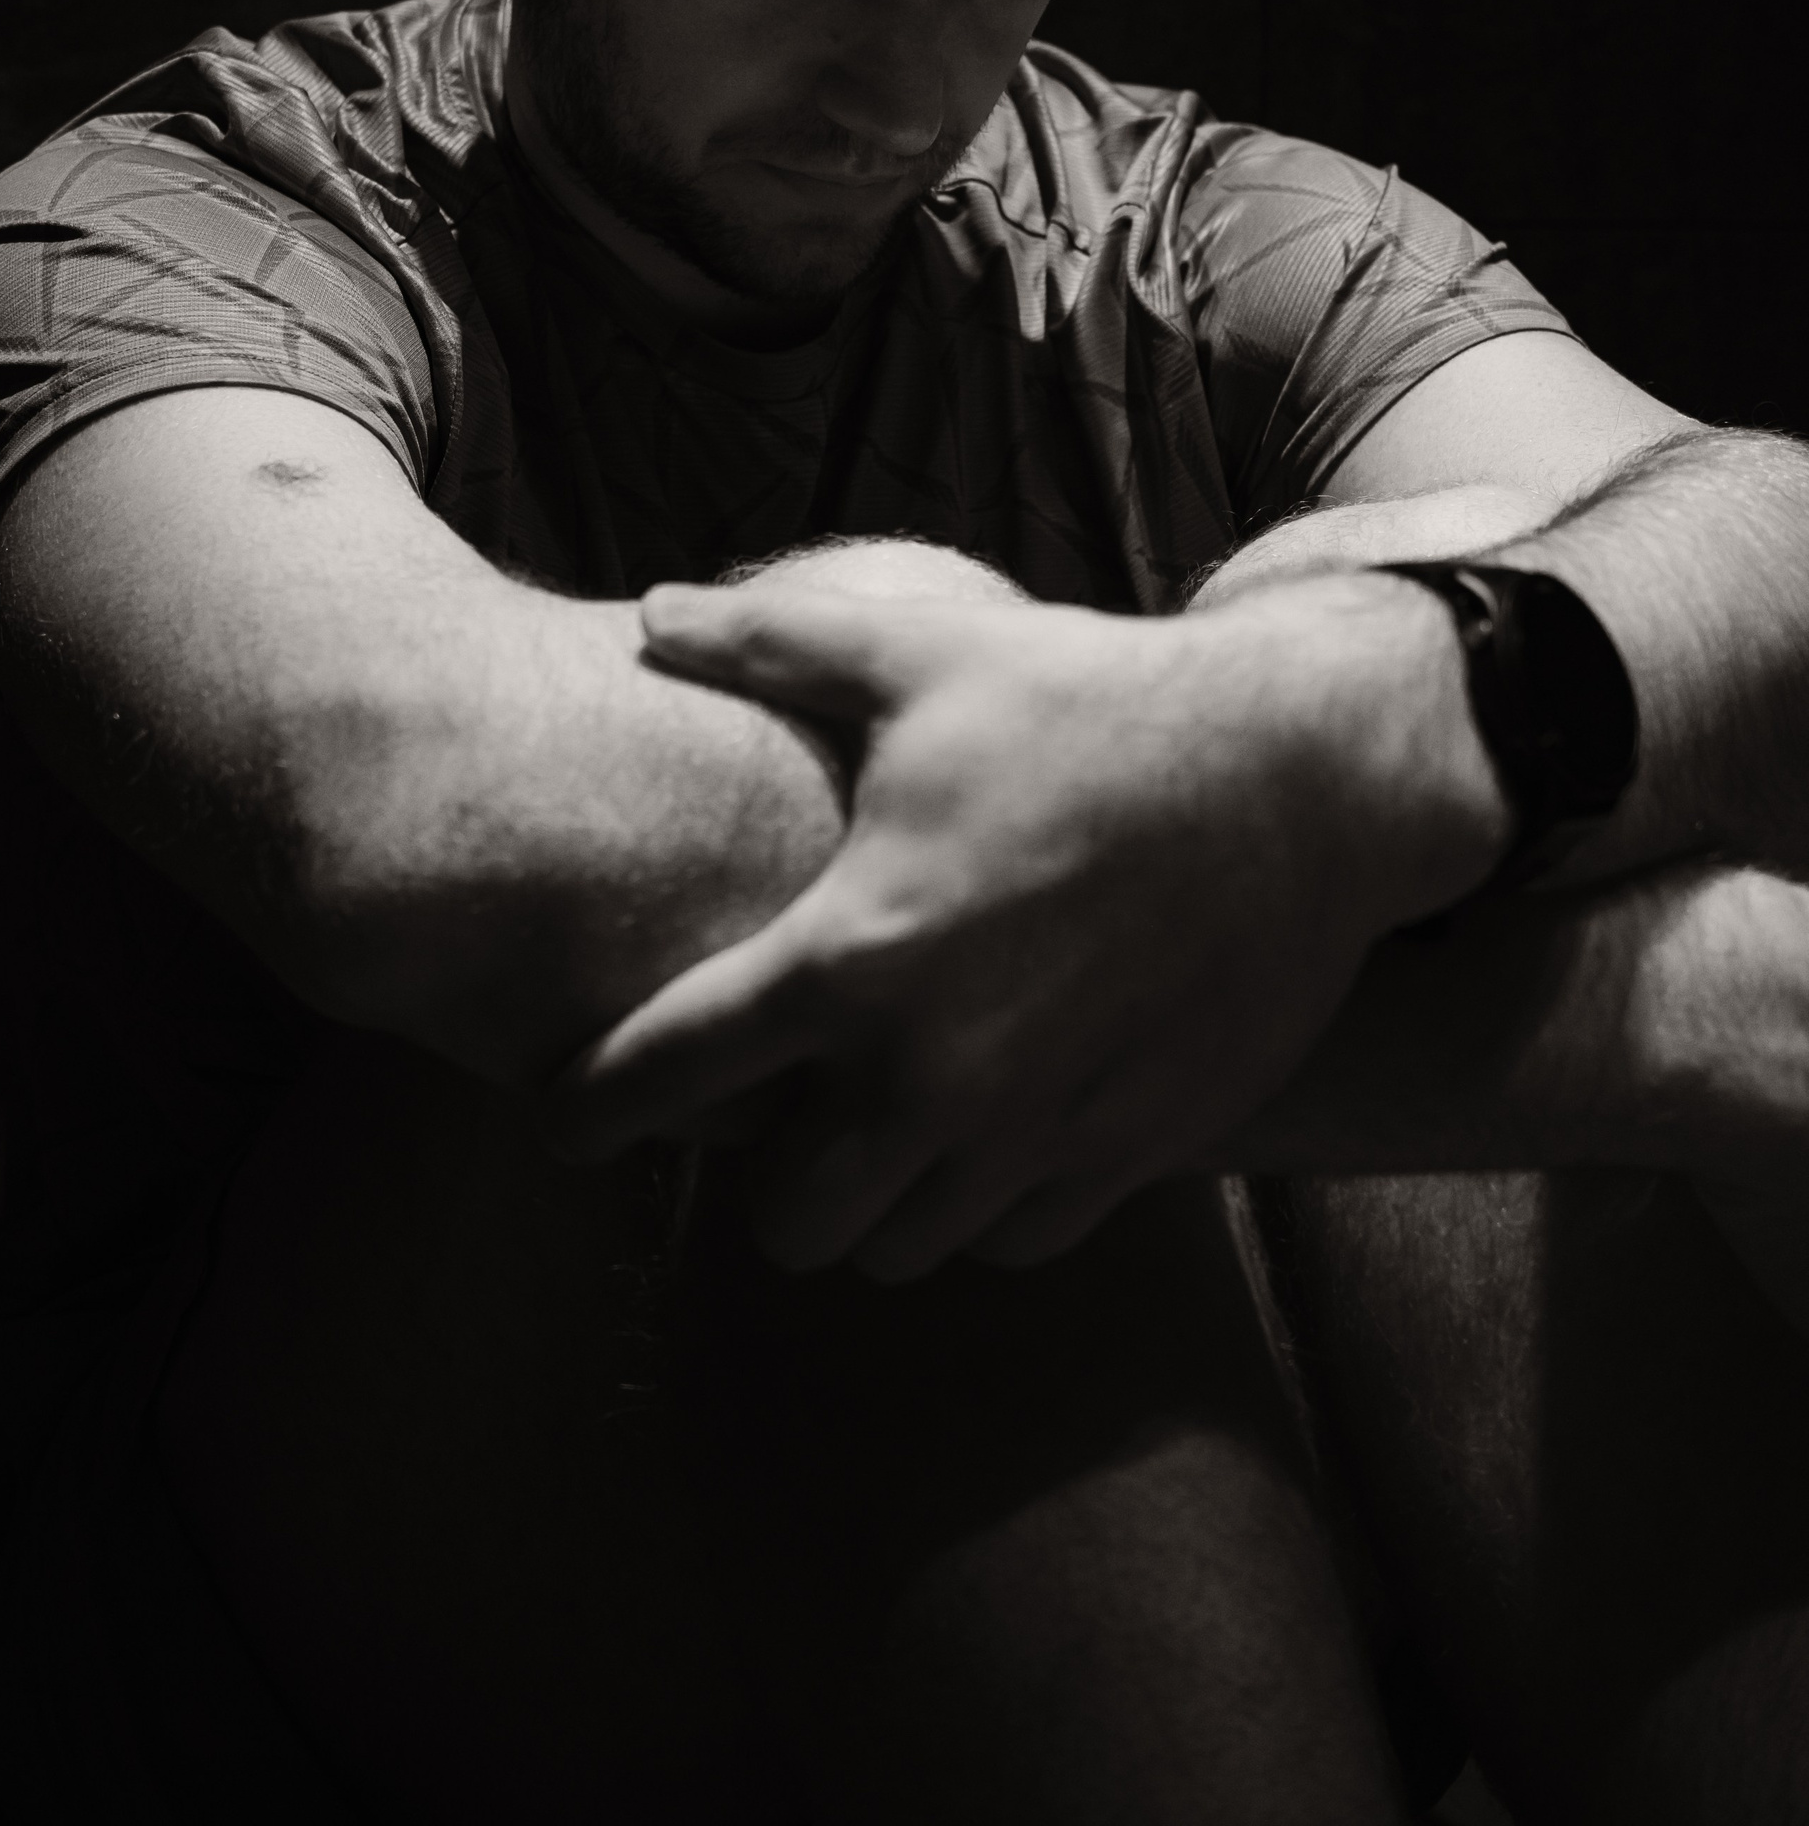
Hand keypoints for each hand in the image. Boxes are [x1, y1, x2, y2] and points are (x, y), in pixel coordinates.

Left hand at [547, 572, 1504, 1275]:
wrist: (1303, 782)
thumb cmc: (1095, 707)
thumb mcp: (922, 654)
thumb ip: (767, 644)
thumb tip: (645, 616)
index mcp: (856, 954)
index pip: (668, 1073)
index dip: (590, 1104)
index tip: (560, 1118)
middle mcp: (933, 1074)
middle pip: (782, 1219)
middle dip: (750, 1177)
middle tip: (760, 1110)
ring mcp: (1034, 1133)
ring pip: (895, 1246)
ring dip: (865, 1198)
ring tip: (865, 1119)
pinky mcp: (1123, 1156)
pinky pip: (1006, 1239)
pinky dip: (972, 1206)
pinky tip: (973, 1127)